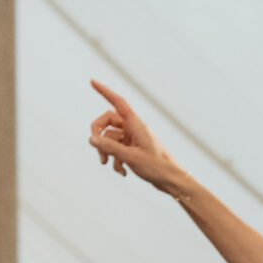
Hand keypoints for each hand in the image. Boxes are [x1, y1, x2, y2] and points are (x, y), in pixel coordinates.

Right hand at [88, 80, 195, 196]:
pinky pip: (117, 149)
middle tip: (95, 146)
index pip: (118, 102)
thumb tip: (91, 139)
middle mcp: (133, 128)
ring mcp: (133, 138)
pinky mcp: (133, 149)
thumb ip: (109, 147)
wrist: (171, 180)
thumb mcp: (130, 157)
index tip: (92, 81)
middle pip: (107, 121)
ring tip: (108, 165)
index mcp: (136, 124)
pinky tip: (123, 172)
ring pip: (110, 138)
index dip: (105, 91)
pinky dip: (116, 160)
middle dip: (98, 134)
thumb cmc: (156, 167)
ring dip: (107, 152)